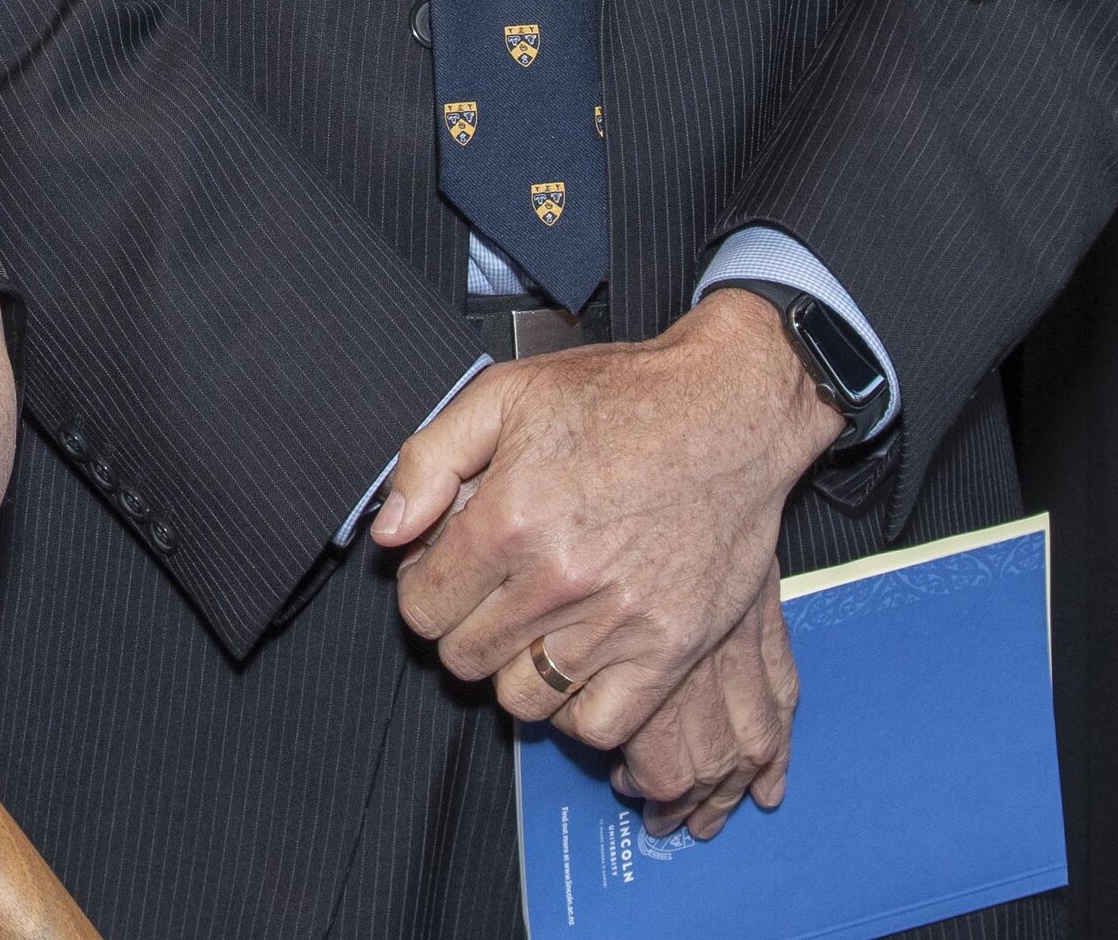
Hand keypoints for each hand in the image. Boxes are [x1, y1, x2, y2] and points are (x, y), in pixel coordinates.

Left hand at [371, 291, 840, 824]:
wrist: (727, 410)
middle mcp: (560, 577)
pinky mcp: (672, 647)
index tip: (447, 573)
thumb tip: (389, 532)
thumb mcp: (506, 394)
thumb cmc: (619, 398)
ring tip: (534, 627)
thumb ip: (430, 459)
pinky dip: (579, 707)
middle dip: (464, 627)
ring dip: (516, 669)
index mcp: (511, 518)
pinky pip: (598, 723)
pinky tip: (579, 662)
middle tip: (492, 595)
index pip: (424, 608)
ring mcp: (620, 620)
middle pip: (466, 657)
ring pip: (523, 698)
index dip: (424, 590)